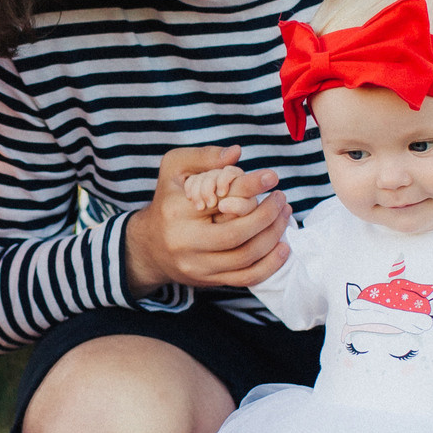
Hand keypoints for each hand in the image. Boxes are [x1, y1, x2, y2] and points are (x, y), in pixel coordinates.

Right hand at [126, 147, 292, 295]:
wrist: (148, 246)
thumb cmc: (167, 201)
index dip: (251, 186)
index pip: (220, 199)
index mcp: (177, 211)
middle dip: (267, 216)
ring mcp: (197, 265)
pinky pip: (246, 279)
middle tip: (280, 199)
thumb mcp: (174, 169)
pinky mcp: (208, 280)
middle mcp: (186, 242)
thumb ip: (204, 157)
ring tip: (284, 217)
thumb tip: (236, 152)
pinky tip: (282, 247)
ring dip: (273, 237)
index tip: (272, 177)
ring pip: (245, 258)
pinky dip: (269, 264)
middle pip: (238, 233)